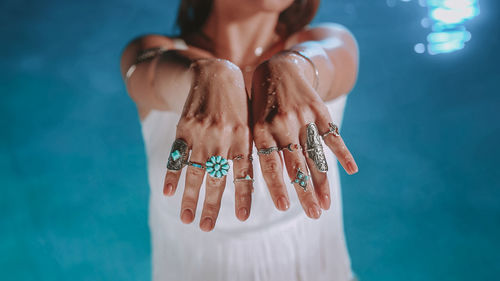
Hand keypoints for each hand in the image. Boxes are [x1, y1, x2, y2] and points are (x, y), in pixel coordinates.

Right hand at [163, 59, 253, 230]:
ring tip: (186, 218)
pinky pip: (177, 154)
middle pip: (217, 178)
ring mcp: (202, 132)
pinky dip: (171, 173)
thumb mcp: (251, 123)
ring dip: (190, 197)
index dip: (243, 196)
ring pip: (195, 170)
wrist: (216, 73)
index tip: (242, 218)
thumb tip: (252, 181)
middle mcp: (223, 137)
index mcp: (244, 137)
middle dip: (211, 205)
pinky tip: (167, 192)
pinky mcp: (184, 127)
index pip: (244, 173)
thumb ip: (250, 149)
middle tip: (206, 228)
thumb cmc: (239, 103)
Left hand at [251, 52, 357, 218]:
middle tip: (314, 214)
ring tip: (326, 204)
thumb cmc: (261, 101)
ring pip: (315, 155)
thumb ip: (262, 148)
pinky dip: (342, 152)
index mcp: (261, 129)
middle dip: (305, 192)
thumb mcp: (253, 122)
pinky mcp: (318, 110)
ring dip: (323, 181)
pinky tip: (351, 170)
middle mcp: (282, 124)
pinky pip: (332, 135)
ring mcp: (303, 117)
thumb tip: (272, 181)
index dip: (277, 186)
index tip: (284, 207)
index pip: (269, 165)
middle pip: (296, 165)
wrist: (279, 66)